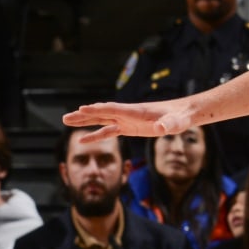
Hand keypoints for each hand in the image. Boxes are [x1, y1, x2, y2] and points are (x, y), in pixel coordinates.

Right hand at [63, 98, 197, 143]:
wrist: (183, 114)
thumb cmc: (180, 117)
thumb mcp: (176, 123)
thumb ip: (169, 125)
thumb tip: (162, 129)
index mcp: (136, 111)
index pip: (114, 109)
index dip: (99, 109)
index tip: (82, 108)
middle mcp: (128, 114)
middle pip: (102, 113)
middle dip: (84, 115)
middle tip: (66, 118)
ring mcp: (127, 120)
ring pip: (101, 120)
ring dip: (85, 122)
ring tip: (66, 122)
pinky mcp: (129, 128)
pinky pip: (109, 131)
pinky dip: (95, 135)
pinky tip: (83, 140)